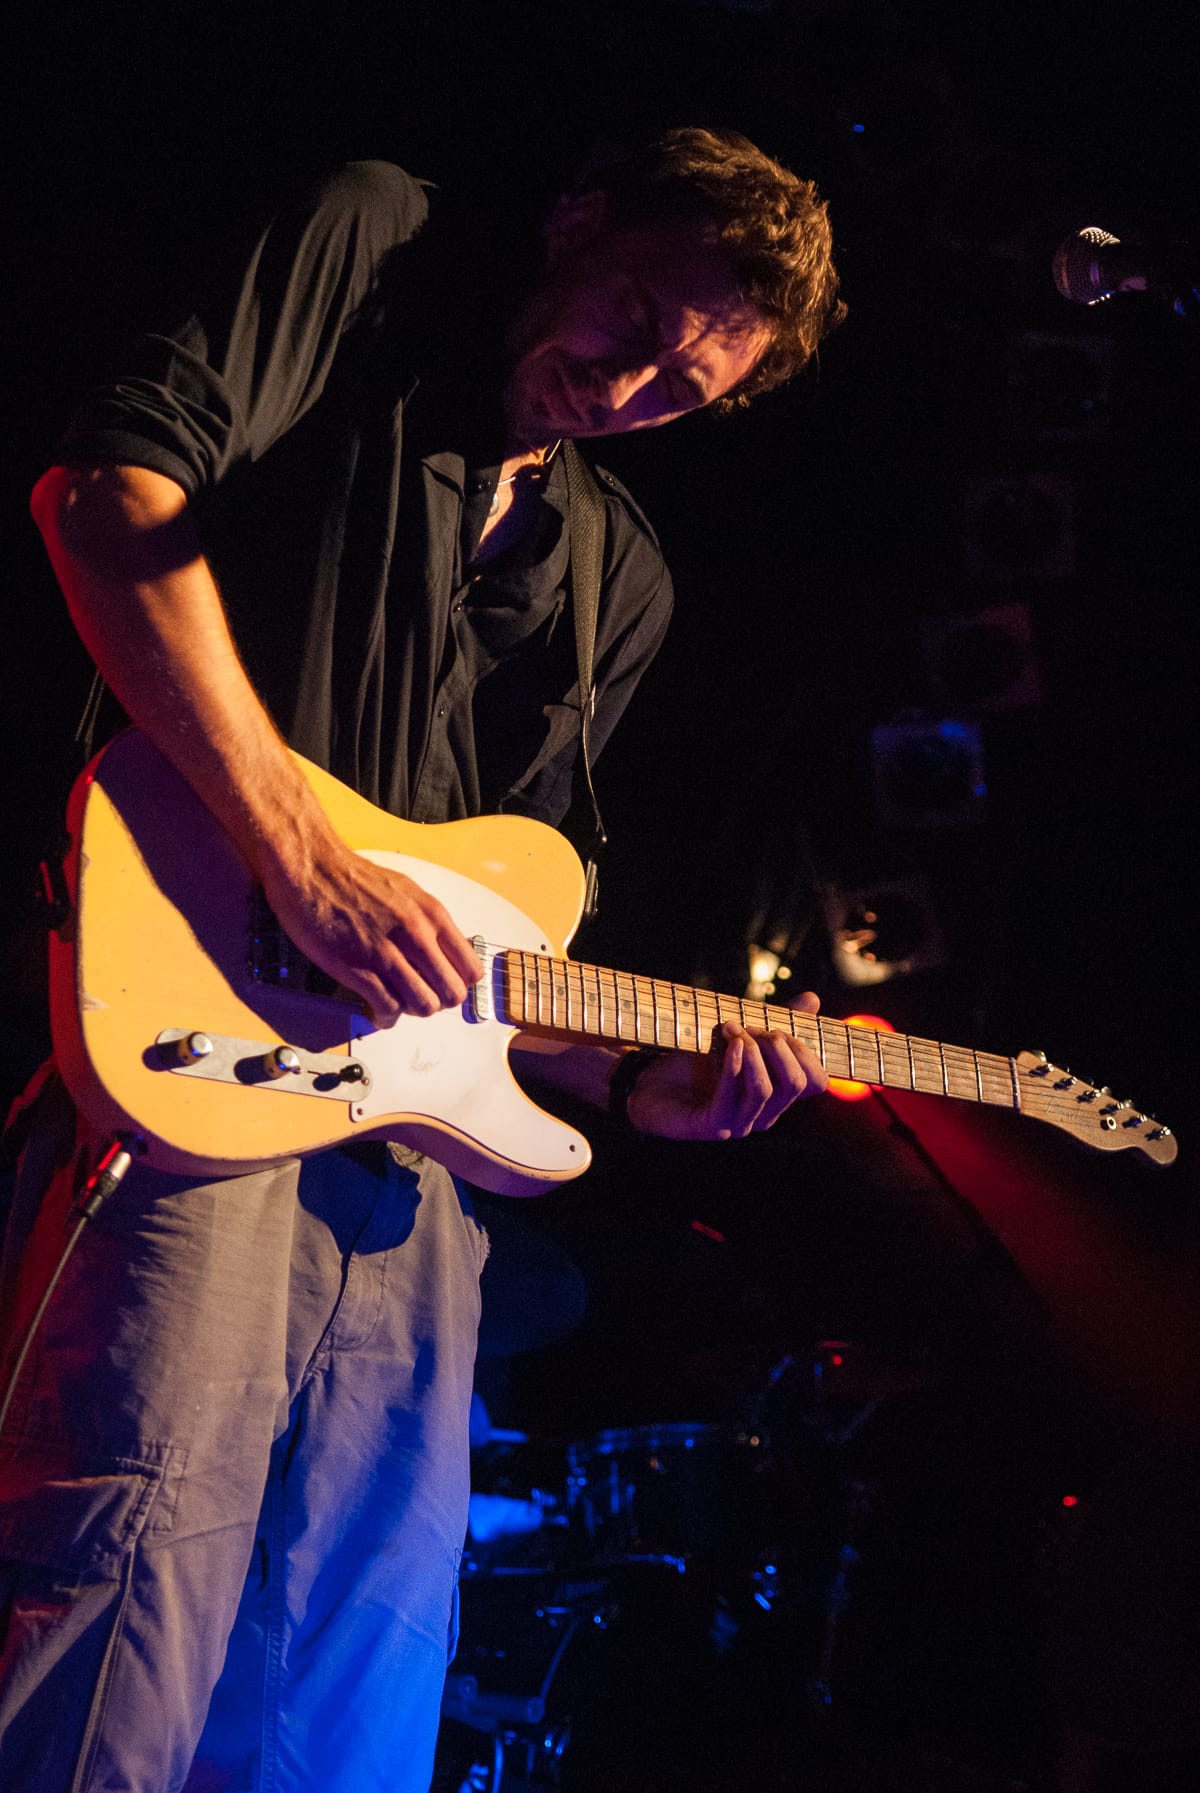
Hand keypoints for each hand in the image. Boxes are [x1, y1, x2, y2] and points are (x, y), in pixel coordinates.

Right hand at [260, 840, 483, 1025]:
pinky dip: (386, 1018)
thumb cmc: (354, 878)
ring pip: (424, 1005)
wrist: (311, 868)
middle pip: (452, 993)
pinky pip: (388, 1008)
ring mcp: (387, 953)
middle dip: (438, 1003)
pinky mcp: (358, 968)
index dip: (457, 983)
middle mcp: (416, 935)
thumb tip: (438, 952)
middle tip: (420, 998)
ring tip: (398, 1005)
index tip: (442, 985)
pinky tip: (379, 1012)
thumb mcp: (407, 892)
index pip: (470, 969)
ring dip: (412, 1012)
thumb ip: (427, 923)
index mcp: (432, 916)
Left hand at [624, 991, 828, 1140]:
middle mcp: (764, 1114)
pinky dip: (734, 1066)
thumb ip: (775, 1022)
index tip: (778, 1026)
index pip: (816, 1082)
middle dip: (780, 1047)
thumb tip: (812, 999)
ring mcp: (739, 1123)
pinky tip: (730, 1045)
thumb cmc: (696, 1062)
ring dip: (753, 1052)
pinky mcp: (712, 1126)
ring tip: (733, 1030)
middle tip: (752, 1027)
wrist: (650, 1084)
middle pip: (797, 1084)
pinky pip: (732, 1099)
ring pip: (765, 1090)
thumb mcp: (739, 1037)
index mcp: (776, 1096)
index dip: (805, 1051)